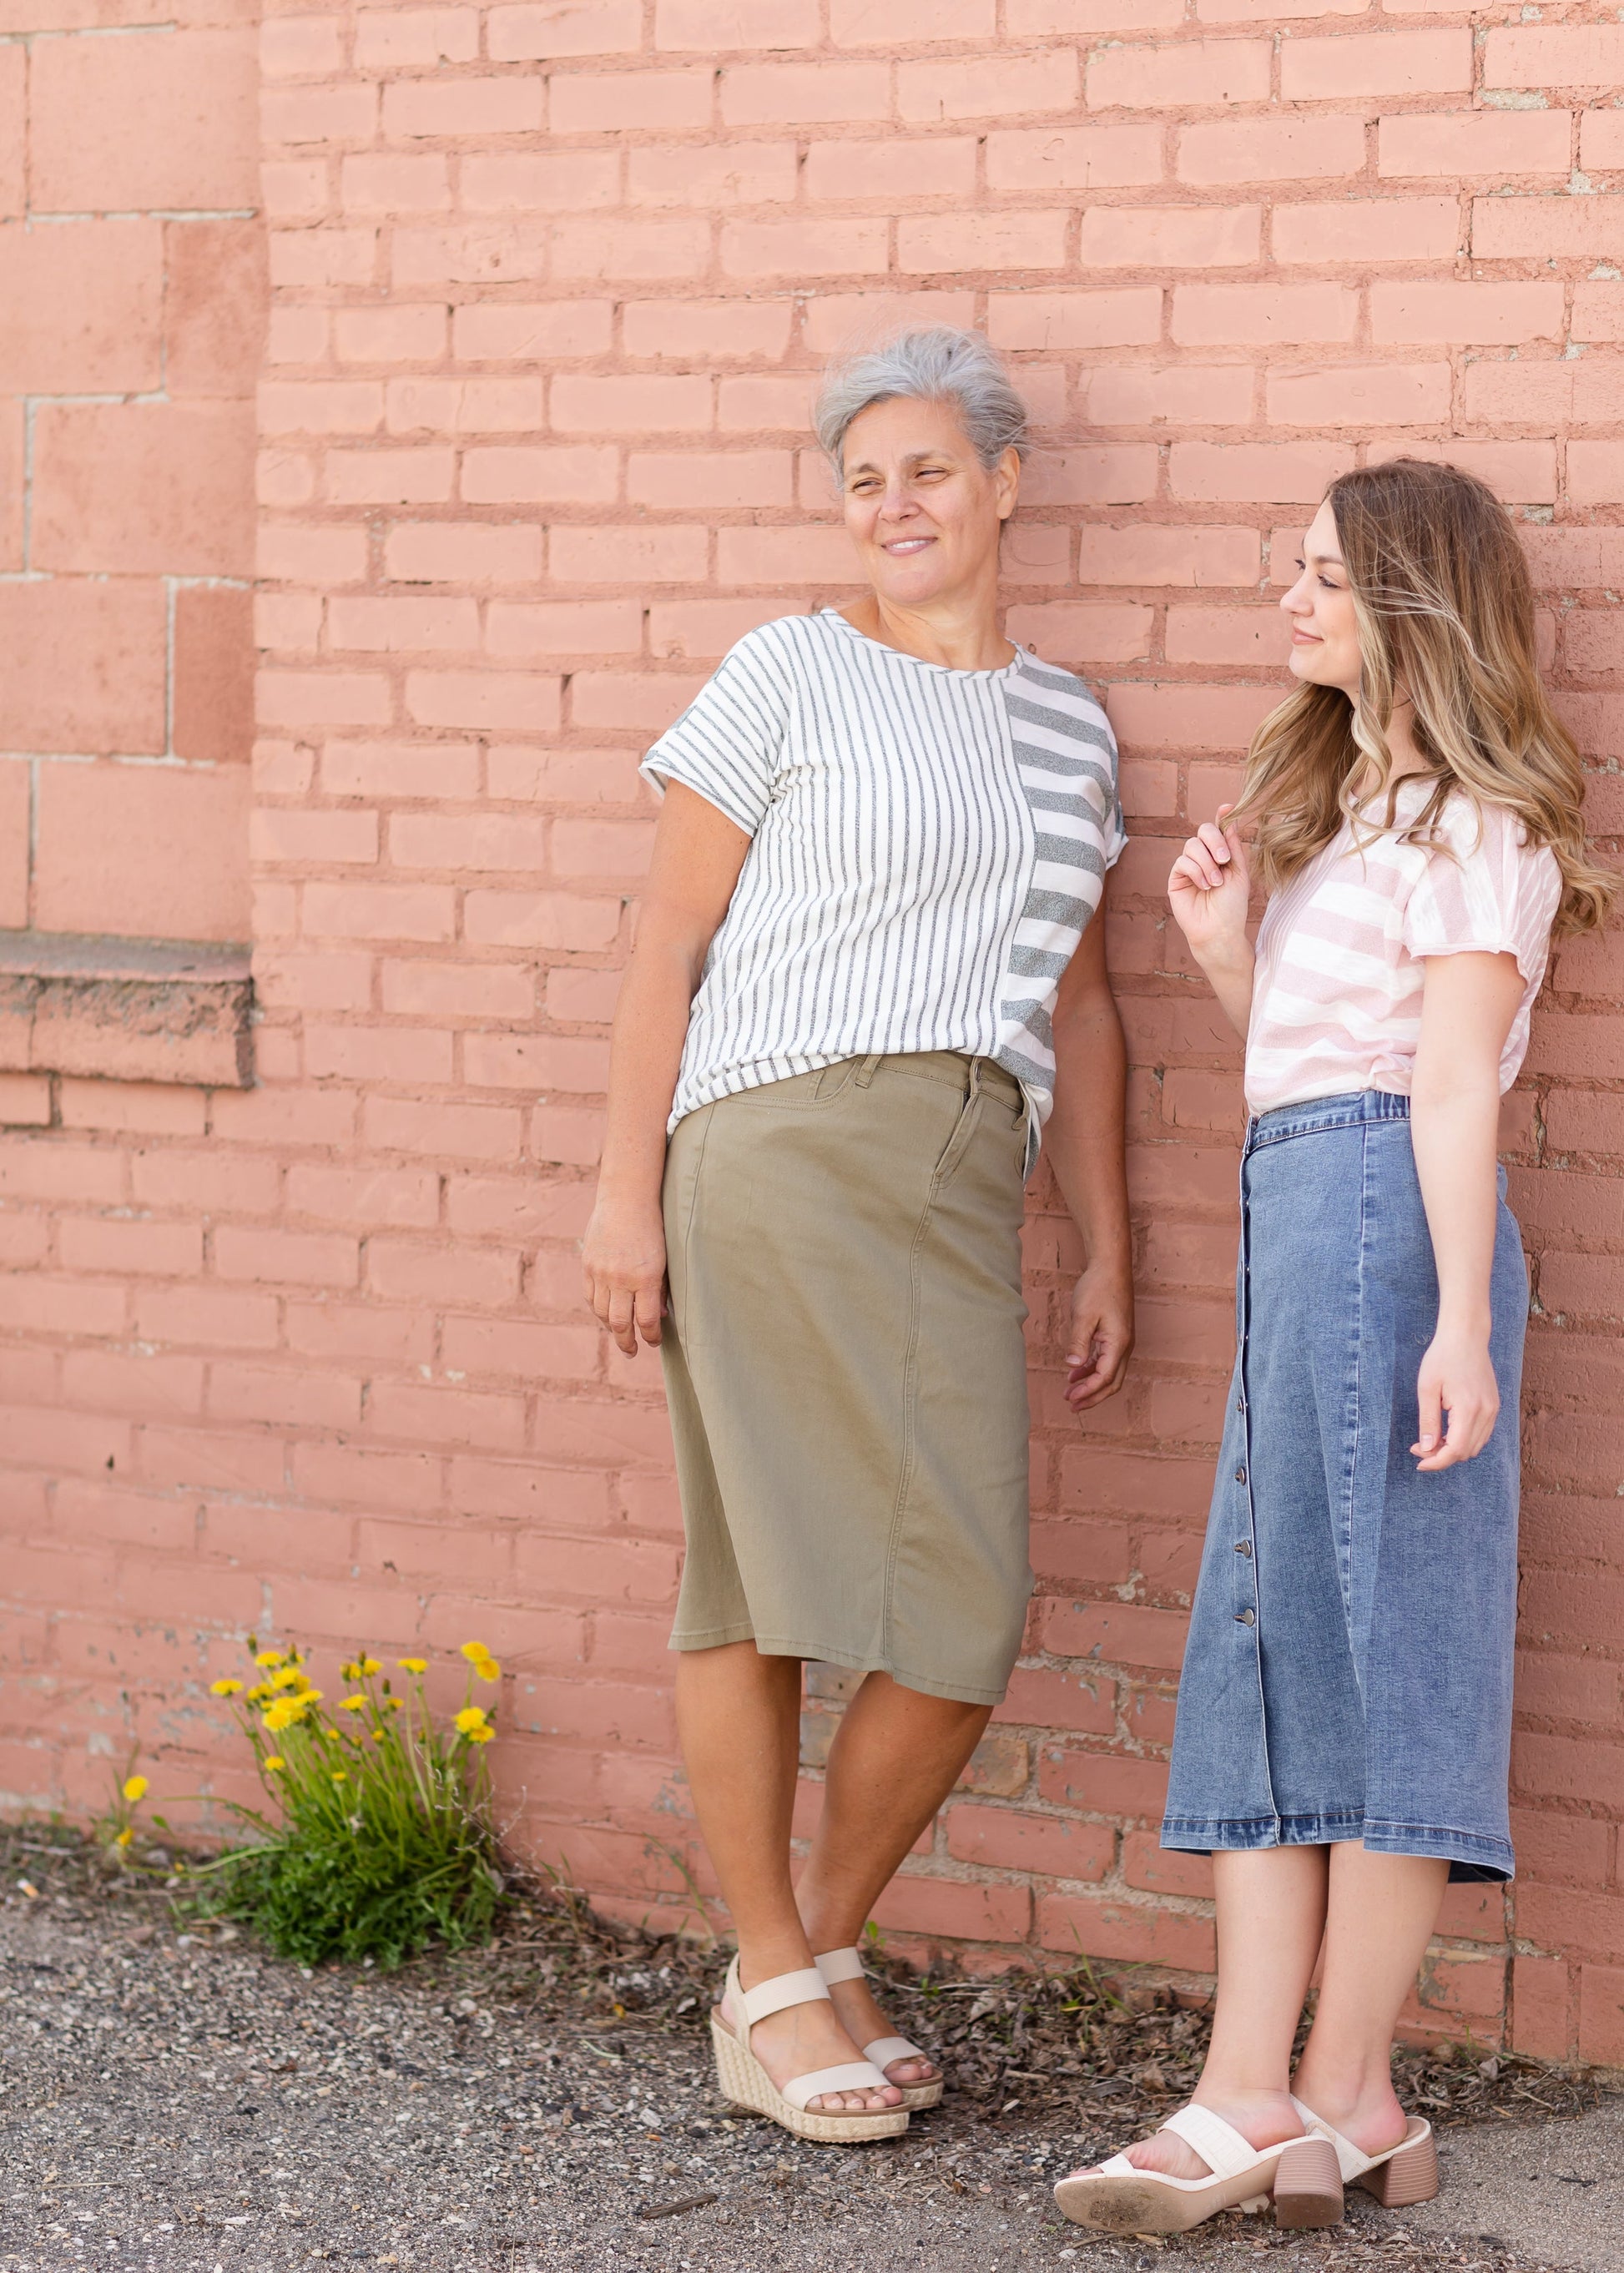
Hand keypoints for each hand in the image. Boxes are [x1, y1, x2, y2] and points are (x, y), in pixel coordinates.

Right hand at [582, 1196, 666, 1357]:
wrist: (626, 1199)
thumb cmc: (653, 1228)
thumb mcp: (664, 1259)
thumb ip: (660, 1289)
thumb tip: (658, 1317)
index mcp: (645, 1277)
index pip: (647, 1320)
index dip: (651, 1337)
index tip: (654, 1343)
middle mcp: (620, 1278)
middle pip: (620, 1323)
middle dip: (627, 1342)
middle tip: (632, 1351)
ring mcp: (600, 1273)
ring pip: (602, 1313)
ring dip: (611, 1328)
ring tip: (619, 1335)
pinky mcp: (587, 1266)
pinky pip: (590, 1297)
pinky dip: (599, 1310)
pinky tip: (606, 1314)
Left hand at [1065, 1262, 1133, 1409]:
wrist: (1110, 1267)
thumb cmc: (1098, 1288)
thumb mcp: (1083, 1316)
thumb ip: (1078, 1342)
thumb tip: (1073, 1366)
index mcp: (1118, 1343)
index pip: (1104, 1378)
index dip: (1088, 1391)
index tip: (1070, 1399)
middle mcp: (1124, 1346)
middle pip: (1111, 1382)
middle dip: (1092, 1396)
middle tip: (1072, 1406)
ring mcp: (1122, 1341)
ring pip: (1109, 1373)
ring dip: (1091, 1384)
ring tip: (1070, 1392)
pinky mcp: (1116, 1336)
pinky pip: (1106, 1360)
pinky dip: (1092, 1370)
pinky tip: (1076, 1372)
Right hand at [1168, 806, 1251, 965]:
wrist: (1219, 930)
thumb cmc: (1232, 906)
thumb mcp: (1240, 873)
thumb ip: (1235, 847)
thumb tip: (1230, 819)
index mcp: (1221, 854)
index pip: (1219, 830)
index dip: (1222, 817)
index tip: (1227, 807)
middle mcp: (1204, 857)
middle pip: (1203, 830)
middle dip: (1215, 841)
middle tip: (1225, 859)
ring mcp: (1189, 866)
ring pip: (1192, 845)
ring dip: (1207, 863)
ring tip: (1216, 883)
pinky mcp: (1176, 878)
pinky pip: (1183, 861)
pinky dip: (1196, 871)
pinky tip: (1204, 886)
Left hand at [1412, 1325, 1499, 1470]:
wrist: (1466, 1336)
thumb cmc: (1442, 1358)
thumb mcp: (1427, 1388)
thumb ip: (1428, 1421)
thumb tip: (1427, 1448)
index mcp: (1469, 1409)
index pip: (1456, 1450)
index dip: (1437, 1461)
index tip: (1419, 1462)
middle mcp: (1487, 1412)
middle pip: (1466, 1452)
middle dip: (1442, 1456)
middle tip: (1419, 1446)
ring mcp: (1493, 1409)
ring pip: (1475, 1446)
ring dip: (1453, 1449)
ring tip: (1431, 1439)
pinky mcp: (1494, 1406)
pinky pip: (1482, 1434)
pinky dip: (1465, 1440)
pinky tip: (1447, 1431)